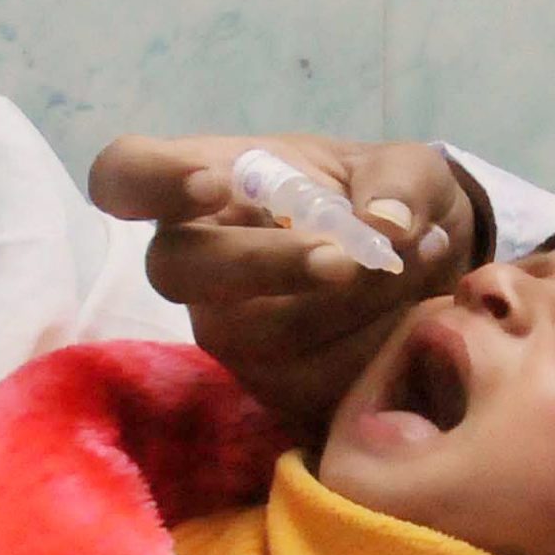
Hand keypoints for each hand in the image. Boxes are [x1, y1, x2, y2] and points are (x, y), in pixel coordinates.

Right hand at [89, 134, 482, 430]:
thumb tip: (385, 226)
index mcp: (208, 182)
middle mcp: (198, 259)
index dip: (150, 180)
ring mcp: (227, 329)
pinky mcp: (270, 385)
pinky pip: (308, 381)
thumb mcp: (406, 169)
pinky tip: (418, 312)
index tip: (212, 184)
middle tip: (344, 258)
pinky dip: (373, 346)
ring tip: (417, 259)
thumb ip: (400, 183)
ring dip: (346, 302)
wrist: (427, 271)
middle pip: (176, 269)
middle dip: (262, 262)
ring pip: (254, 333)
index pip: (126, 175)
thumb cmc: (387, 201)